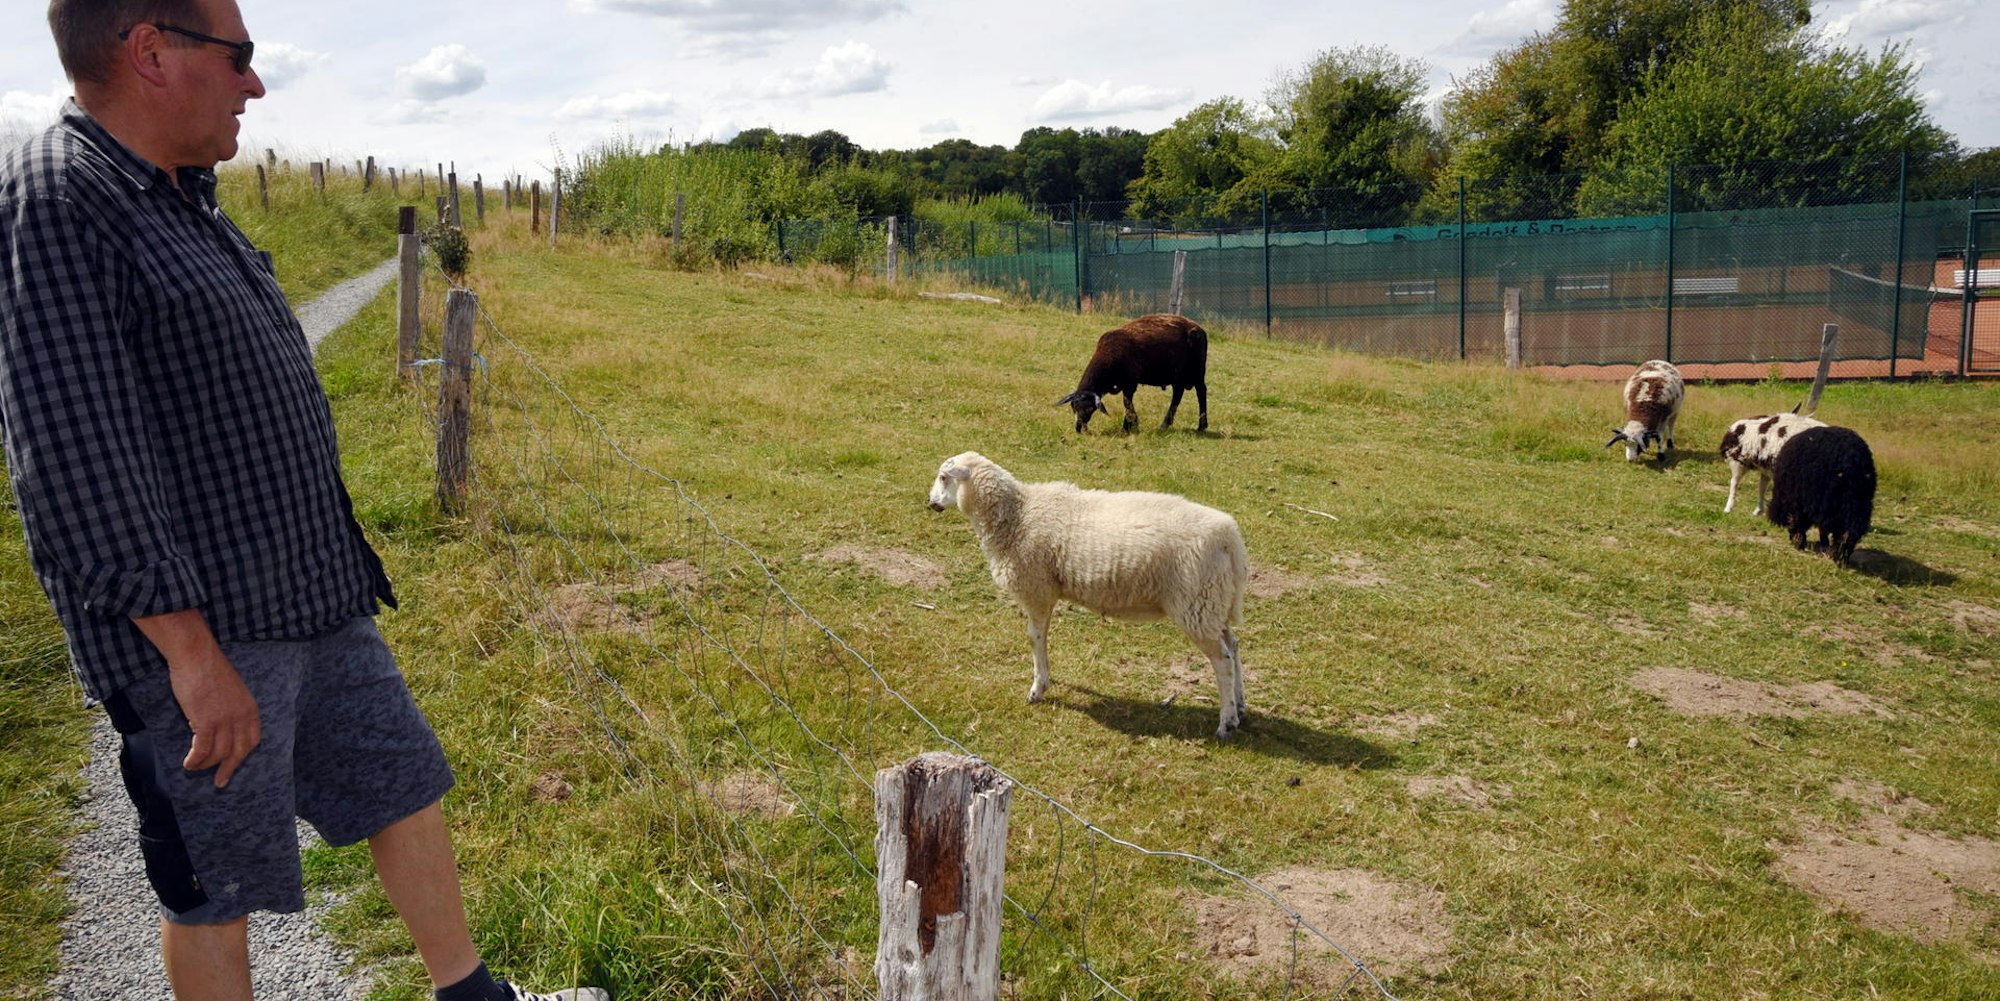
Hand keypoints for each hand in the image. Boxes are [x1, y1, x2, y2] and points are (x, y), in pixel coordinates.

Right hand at [167, 650, 260, 787]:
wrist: (196, 655)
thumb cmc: (208, 670)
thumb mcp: (230, 691)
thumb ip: (230, 709)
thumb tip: (216, 727)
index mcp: (249, 708)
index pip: (252, 739)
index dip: (243, 754)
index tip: (234, 763)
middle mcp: (241, 717)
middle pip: (239, 752)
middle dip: (229, 769)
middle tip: (220, 782)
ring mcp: (225, 720)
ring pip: (219, 753)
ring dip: (206, 764)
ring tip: (194, 768)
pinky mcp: (207, 721)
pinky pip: (202, 749)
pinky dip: (195, 760)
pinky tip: (188, 763)